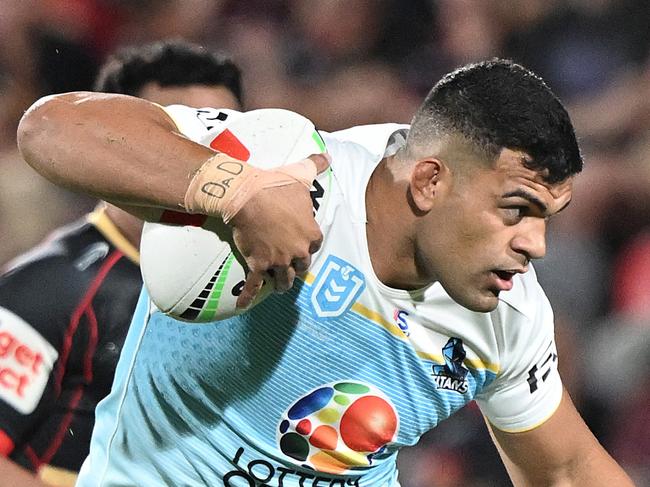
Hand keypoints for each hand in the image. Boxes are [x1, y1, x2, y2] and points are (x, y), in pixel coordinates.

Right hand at [230, 153, 329, 307]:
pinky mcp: (259, 265)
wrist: (248, 196)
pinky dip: (248, 297)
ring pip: (284, 280)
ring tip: (278, 286)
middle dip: (296, 265)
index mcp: (311, 233)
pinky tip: (242, 307)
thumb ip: (316, 165)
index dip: (308, 243)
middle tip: (289, 263)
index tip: (302, 242)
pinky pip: (254, 286)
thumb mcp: (300, 174)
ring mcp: (278, 261)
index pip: (315, 244)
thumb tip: (327, 155)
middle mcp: (298, 251)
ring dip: (282, 284)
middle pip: (302, 265)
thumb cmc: (276, 185)